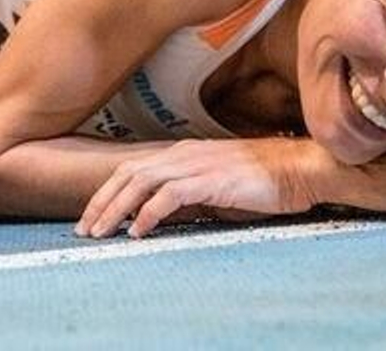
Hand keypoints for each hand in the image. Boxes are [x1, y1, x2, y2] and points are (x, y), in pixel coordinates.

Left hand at [75, 138, 320, 238]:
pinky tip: (137, 231)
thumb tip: (162, 213)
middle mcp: (183, 154)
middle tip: (85, 229)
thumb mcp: (217, 182)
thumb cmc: (265, 178)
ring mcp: (196, 165)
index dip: (108, 192)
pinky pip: (169, 196)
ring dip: (116, 208)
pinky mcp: (211, 180)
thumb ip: (189, 191)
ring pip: (141, 182)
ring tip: (102, 232)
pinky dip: (148, 212)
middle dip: (101, 201)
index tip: (92, 216)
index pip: (133, 169)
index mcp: (183, 153)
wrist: (300, 167)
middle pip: (128, 173)